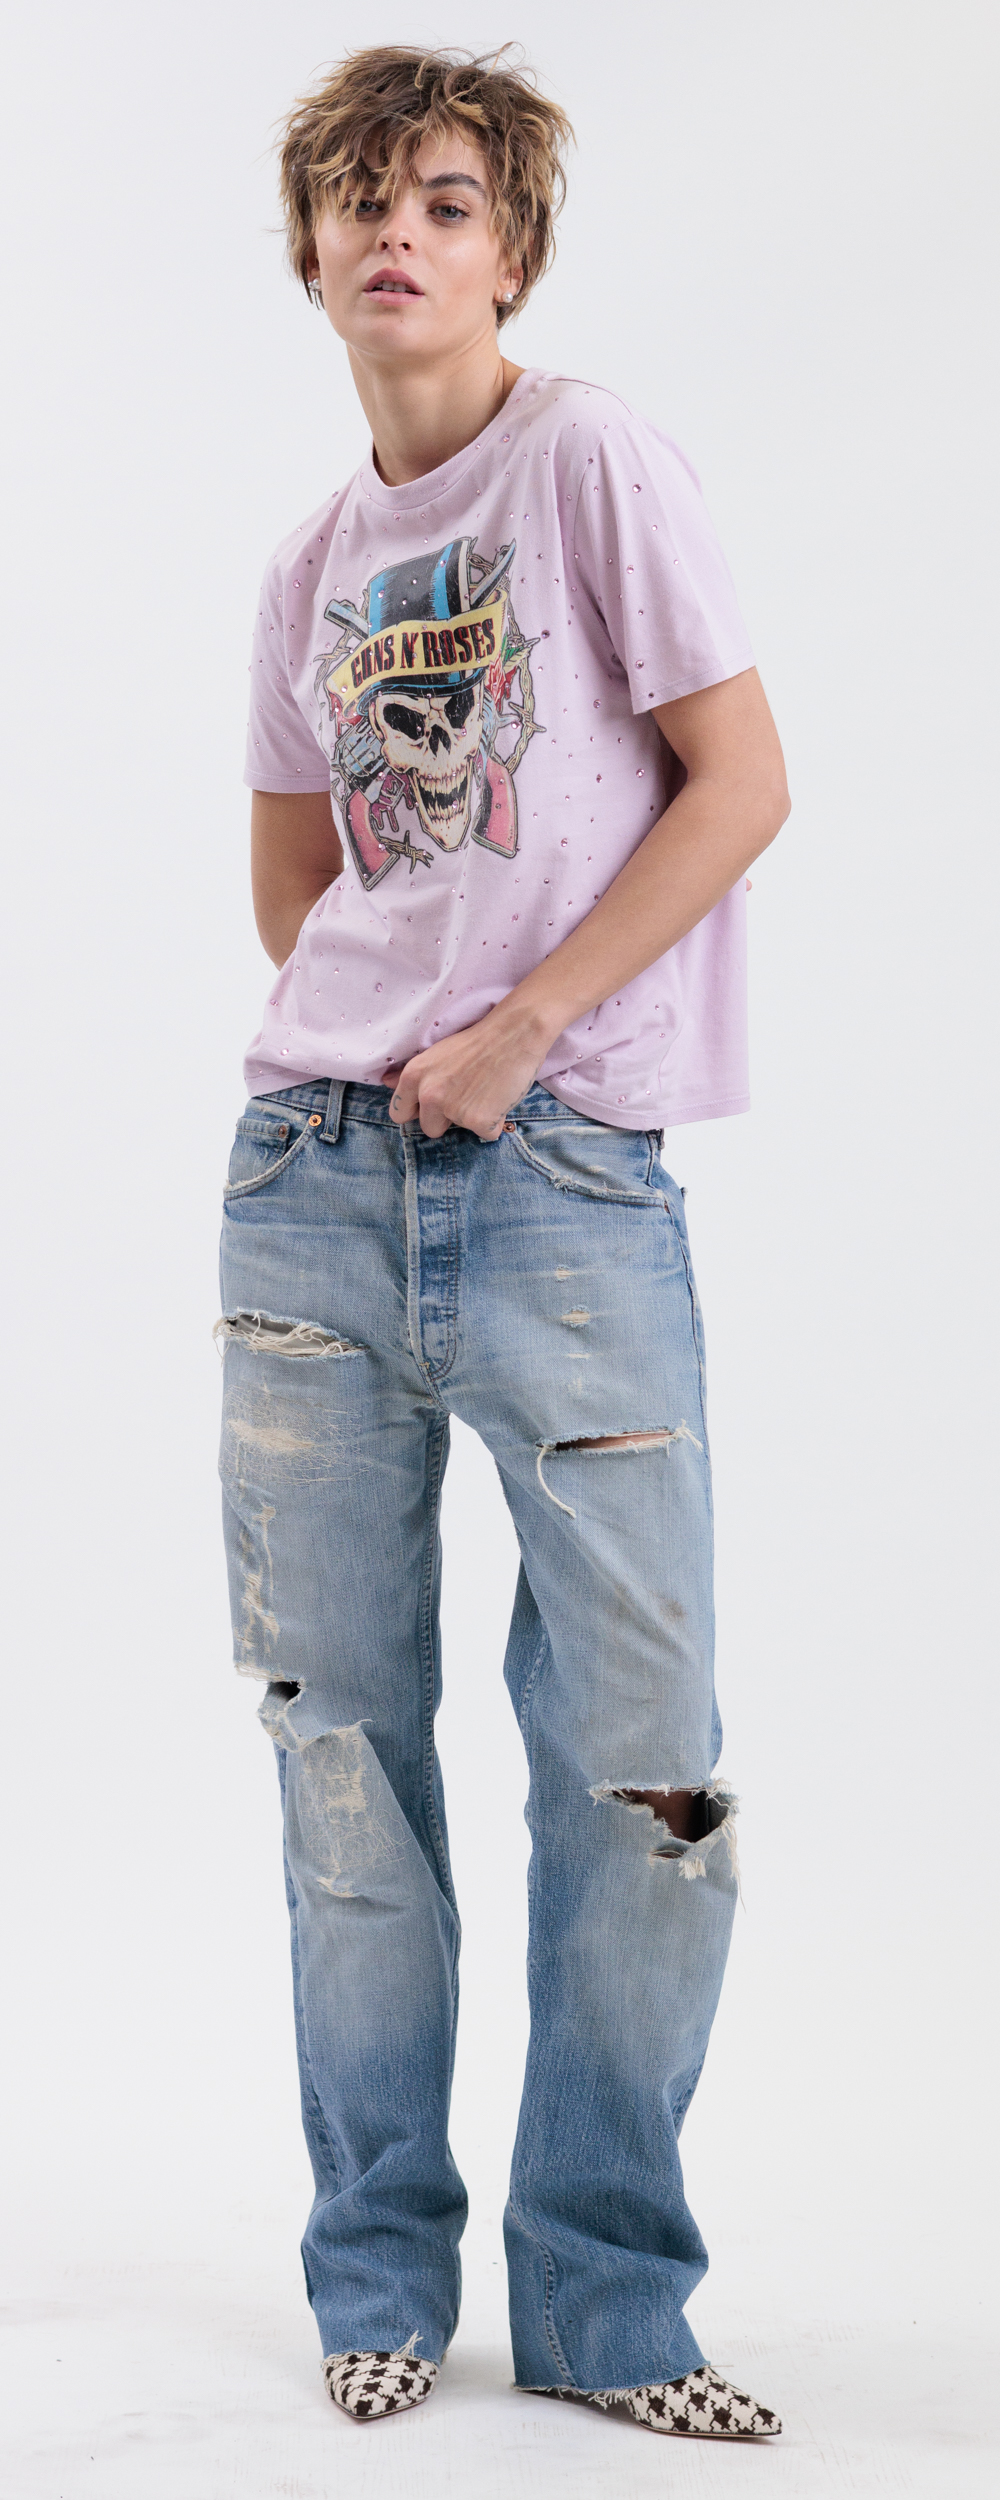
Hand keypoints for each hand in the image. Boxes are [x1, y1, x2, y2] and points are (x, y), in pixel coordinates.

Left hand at [386, 997, 552, 1137]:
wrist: (515, 1033)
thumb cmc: (478, 1041)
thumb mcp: (436, 1053)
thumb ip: (410, 1074)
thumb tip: (386, 1082)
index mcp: (414, 1076)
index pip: (400, 1114)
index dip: (418, 1112)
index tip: (434, 1104)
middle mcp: (429, 1095)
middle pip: (429, 1129)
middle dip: (447, 1119)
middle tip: (467, 1094)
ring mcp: (453, 1110)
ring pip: (460, 1132)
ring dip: (472, 1119)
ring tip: (486, 1092)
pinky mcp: (479, 1121)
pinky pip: (487, 1134)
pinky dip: (496, 1122)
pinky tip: (500, 1098)